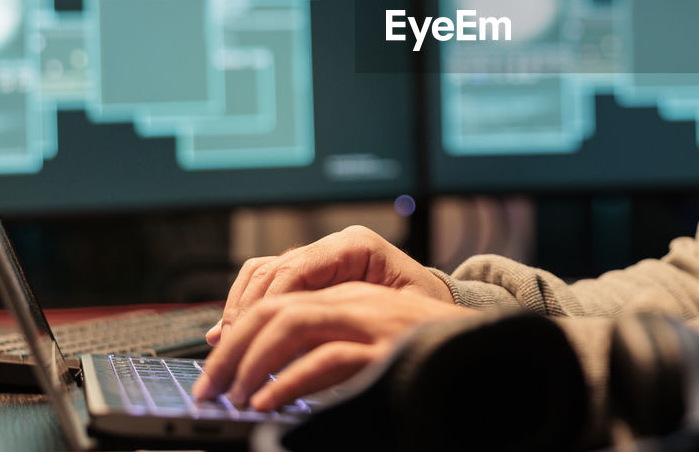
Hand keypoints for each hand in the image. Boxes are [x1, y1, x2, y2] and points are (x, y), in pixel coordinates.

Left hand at [191, 281, 475, 409]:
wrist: (489, 353)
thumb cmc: (432, 355)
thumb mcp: (375, 346)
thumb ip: (333, 350)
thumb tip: (278, 382)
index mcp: (353, 296)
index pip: (280, 299)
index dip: (240, 329)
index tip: (216, 366)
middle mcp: (359, 301)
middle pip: (276, 308)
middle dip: (233, 347)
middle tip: (209, 386)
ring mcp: (374, 322)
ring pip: (294, 324)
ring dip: (252, 362)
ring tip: (231, 395)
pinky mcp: (388, 350)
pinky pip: (326, 359)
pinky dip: (290, 381)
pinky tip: (269, 402)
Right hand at [206, 225, 451, 345]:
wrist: (433, 310)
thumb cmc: (422, 315)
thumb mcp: (396, 318)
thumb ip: (352, 322)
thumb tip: (305, 349)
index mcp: (355, 246)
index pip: (297, 268)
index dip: (269, 304)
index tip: (251, 337)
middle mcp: (332, 246)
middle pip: (273, 270)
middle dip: (246, 311)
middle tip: (228, 348)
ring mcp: (317, 257)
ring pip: (262, 273)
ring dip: (239, 309)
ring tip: (224, 344)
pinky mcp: (307, 274)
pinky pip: (265, 282)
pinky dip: (244, 305)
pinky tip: (228, 332)